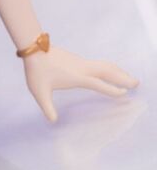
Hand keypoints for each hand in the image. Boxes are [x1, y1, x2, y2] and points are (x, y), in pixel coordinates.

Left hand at [23, 44, 138, 122]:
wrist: (33, 48)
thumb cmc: (36, 71)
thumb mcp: (39, 92)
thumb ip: (47, 108)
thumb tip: (53, 121)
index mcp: (77, 77)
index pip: (99, 84)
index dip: (112, 89)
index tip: (124, 94)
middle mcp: (83, 68)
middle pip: (108, 71)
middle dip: (123, 77)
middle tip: (136, 84)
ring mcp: (81, 62)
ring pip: (104, 65)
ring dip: (117, 71)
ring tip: (128, 77)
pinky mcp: (77, 59)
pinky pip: (98, 63)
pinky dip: (109, 68)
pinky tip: (109, 72)